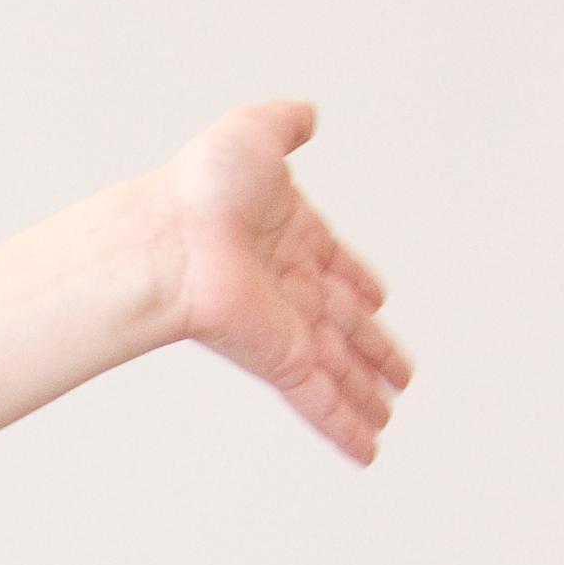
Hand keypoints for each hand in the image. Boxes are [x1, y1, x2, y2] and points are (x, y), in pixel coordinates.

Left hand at [159, 102, 410, 463]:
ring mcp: (283, 327)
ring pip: (336, 370)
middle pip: (341, 327)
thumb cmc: (199, 187)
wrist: (168, 237)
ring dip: (363, 396)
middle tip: (395, 376)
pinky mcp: (278, 359)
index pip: (332, 266)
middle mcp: (286, 286)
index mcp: (286, 236)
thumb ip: (284, 125)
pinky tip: (366, 449)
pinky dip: (344, 427)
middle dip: (371, 352)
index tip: (375, 302)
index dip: (356, 284)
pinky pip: (319, 399)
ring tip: (385, 418)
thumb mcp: (254, 133)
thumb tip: (306, 115)